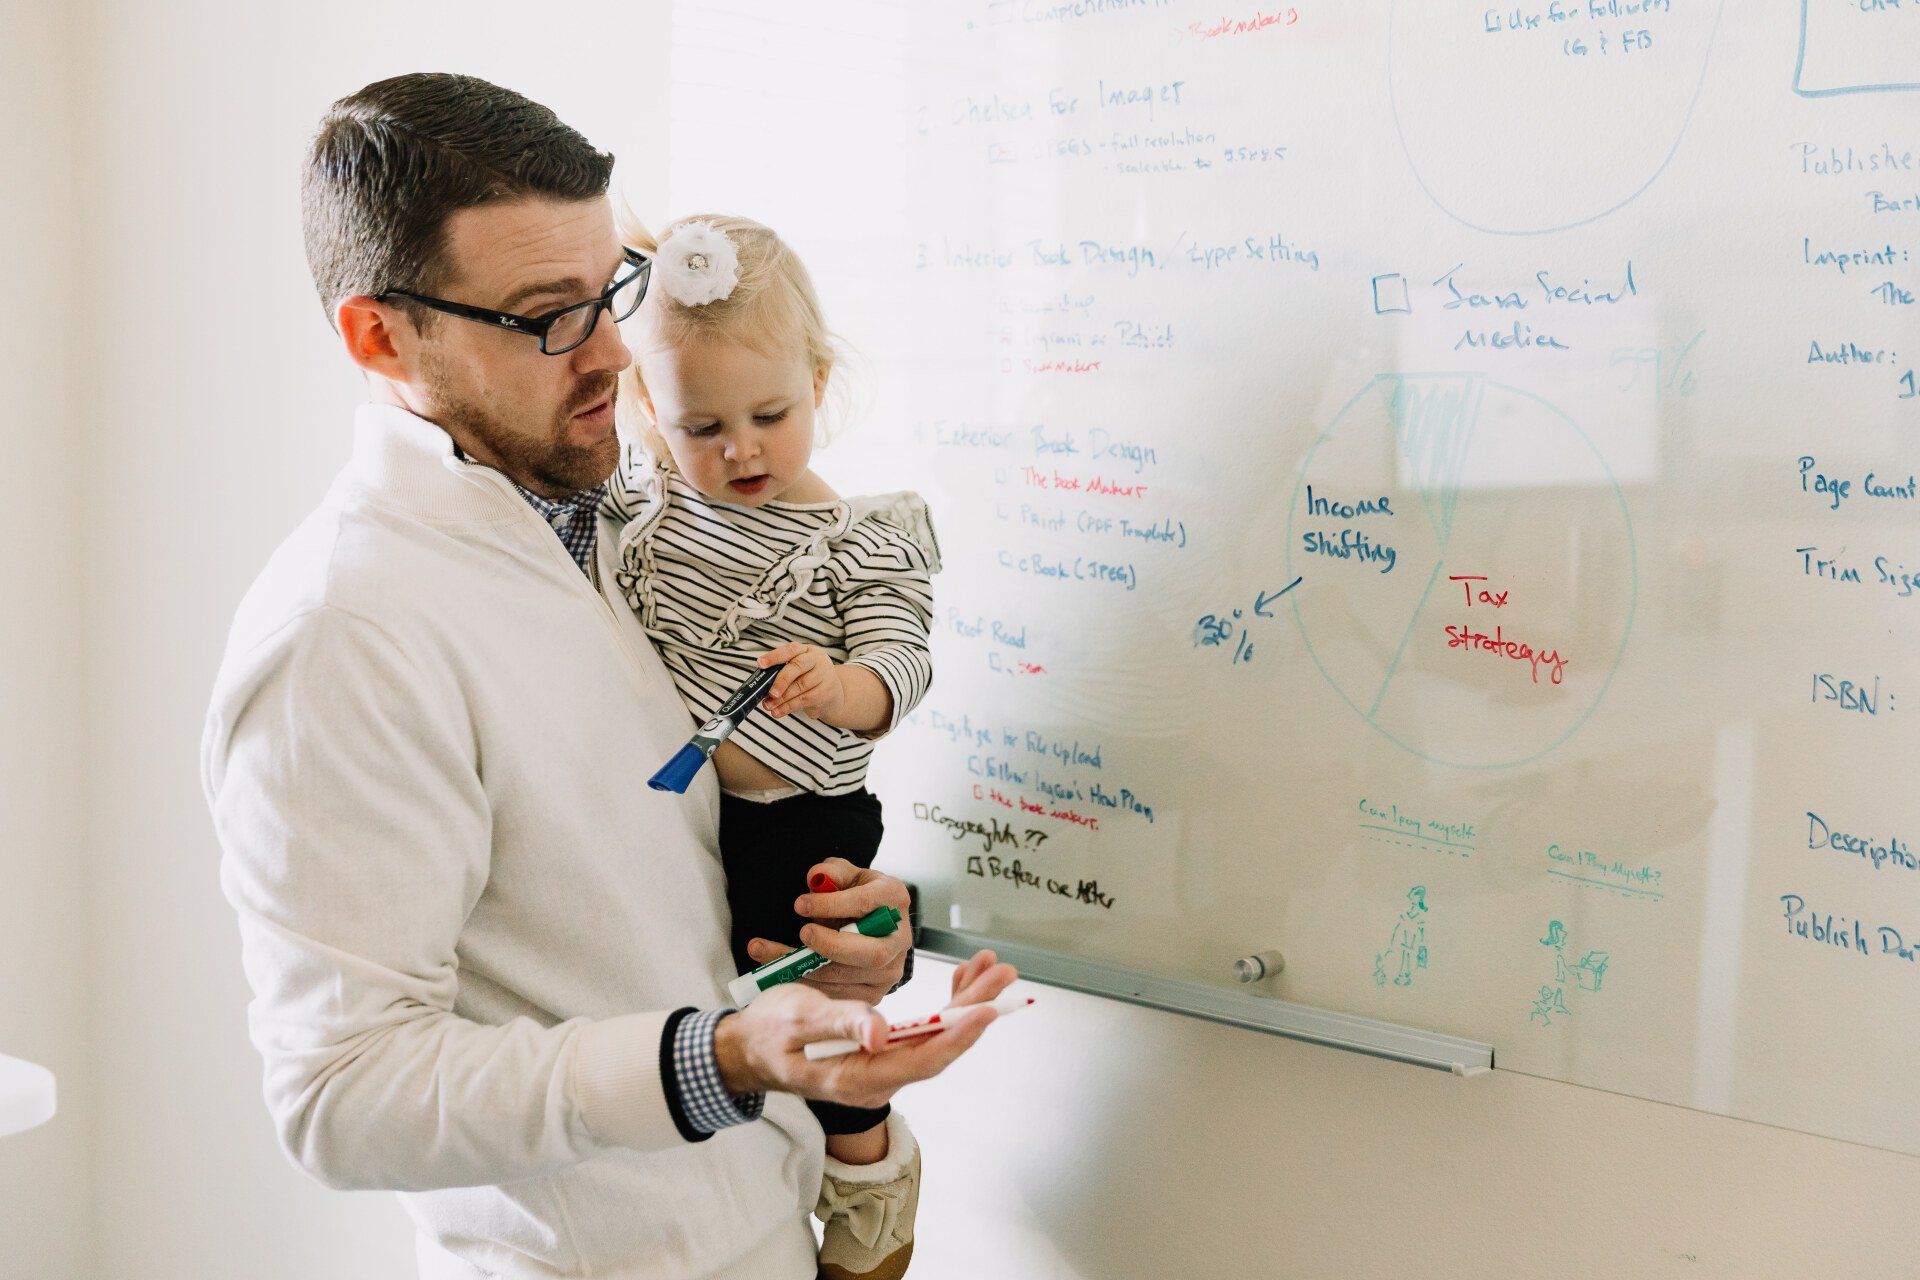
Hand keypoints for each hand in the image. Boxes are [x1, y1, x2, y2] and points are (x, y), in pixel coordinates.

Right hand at [713, 949, 1018, 1106]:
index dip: (959, 1034)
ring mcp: (881, 1068)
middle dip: (974, 1008)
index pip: (923, 1059)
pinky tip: (959, 983)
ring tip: (990, 968)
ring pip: (935, 1038)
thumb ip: (840, 1024)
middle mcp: (877, 1078)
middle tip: (1003, 973)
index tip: (989, 1009)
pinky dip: (944, 1006)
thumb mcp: (797, 1018)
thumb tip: (880, 1032)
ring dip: (964, 1003)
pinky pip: (922, 1033)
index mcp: (858, 1077)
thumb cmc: (769, 1032)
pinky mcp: (880, 1054)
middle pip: (939, 1046)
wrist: (747, 1051)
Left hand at [744, 858, 911, 1004]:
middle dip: (831, 945)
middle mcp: (899, 939)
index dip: (831, 905)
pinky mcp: (873, 992)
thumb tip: (816, 877)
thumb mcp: (847, 875)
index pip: (865, 904)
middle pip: (870, 952)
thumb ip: (832, 872)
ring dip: (807, 968)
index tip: (799, 904)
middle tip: (802, 933)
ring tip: (769, 954)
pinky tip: (782, 973)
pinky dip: (807, 984)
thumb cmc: (857, 894)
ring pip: (849, 977)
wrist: (874, 925)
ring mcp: (889, 970)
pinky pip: (838, 994)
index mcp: (894, 900)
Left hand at [758, 644, 844, 720]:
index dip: (775, 656)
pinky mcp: (826, 692)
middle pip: (797, 666)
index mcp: (807, 650)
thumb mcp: (799, 670)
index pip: (790, 649)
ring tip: (768, 705)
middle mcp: (817, 659)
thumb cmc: (810, 679)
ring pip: (800, 686)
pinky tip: (778, 712)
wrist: (834, 693)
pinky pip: (803, 700)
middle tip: (770, 693)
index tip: (760, 664)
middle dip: (780, 681)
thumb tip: (761, 684)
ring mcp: (824, 675)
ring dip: (781, 698)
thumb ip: (783, 672)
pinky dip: (788, 707)